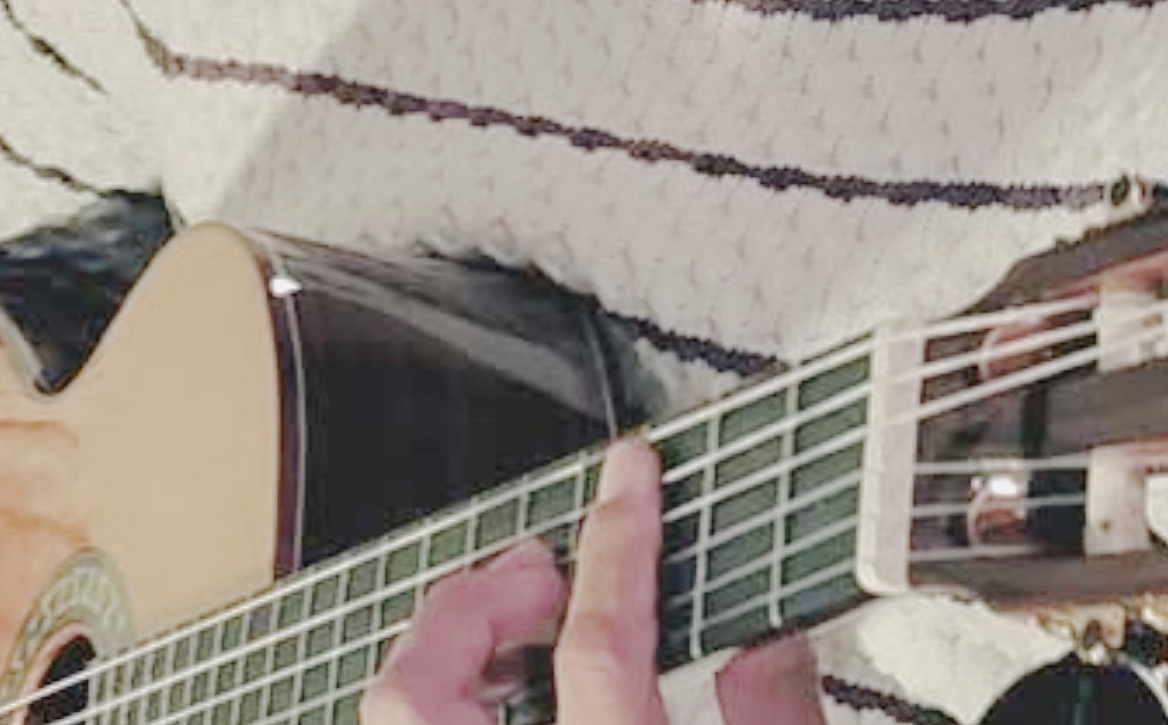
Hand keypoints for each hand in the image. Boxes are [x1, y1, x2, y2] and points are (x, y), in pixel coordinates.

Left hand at [364, 437, 824, 724]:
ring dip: (443, 649)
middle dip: (469, 602)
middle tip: (543, 565)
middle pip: (419, 696)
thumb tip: (763, 635)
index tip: (633, 468)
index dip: (619, 542)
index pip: (598, 649)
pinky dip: (447, 703)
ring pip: (390, 720)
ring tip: (515, 630)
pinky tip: (501, 698)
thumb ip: (777, 723)